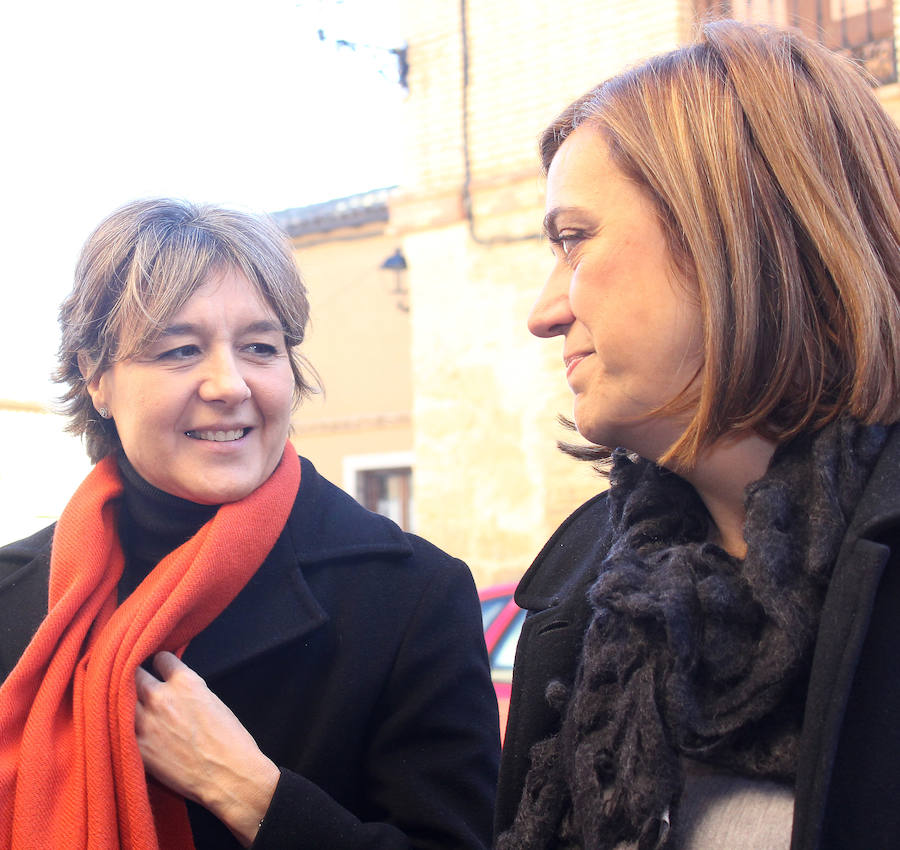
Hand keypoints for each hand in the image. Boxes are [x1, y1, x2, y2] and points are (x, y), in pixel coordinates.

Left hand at [135, 651, 278, 846]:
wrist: (227, 775)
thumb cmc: (229, 740)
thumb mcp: (211, 701)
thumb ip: (187, 690)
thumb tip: (174, 689)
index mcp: (186, 682)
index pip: (161, 658)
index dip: (161, 664)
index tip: (159, 669)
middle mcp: (161, 696)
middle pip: (134, 672)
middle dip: (137, 676)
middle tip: (138, 683)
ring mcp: (145, 722)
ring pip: (119, 697)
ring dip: (123, 699)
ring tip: (125, 703)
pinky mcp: (136, 747)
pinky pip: (117, 726)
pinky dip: (120, 724)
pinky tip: (123, 726)